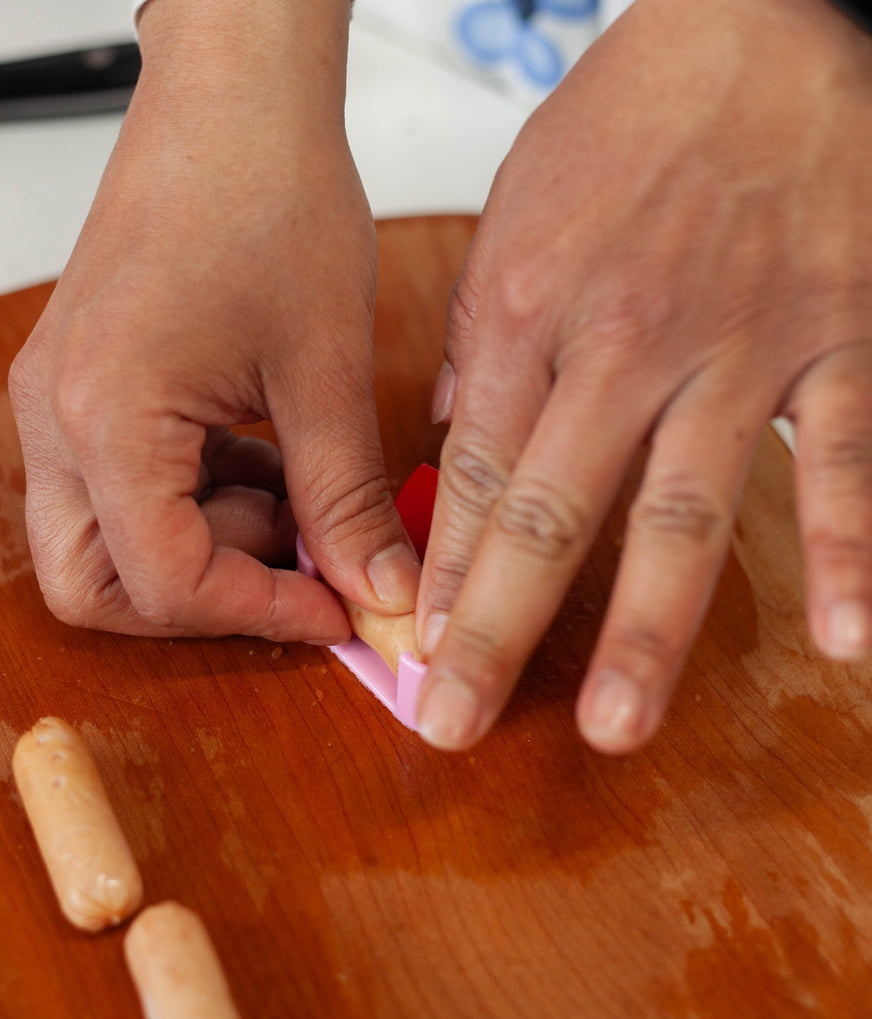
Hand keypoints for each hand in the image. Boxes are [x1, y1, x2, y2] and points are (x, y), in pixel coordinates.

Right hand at [8, 0, 419, 641]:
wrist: (233, 100)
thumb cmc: (270, 197)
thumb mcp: (326, 370)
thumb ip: (348, 500)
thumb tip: (379, 593)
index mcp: (104, 417)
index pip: (165, 583)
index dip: (262, 614)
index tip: (339, 613)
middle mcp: (55, 418)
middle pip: (94, 587)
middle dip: (198, 601)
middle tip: (292, 571)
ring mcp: (60, 401)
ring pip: (104, 543)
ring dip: (203, 547)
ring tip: (294, 496)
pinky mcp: (86, 385)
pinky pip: (120, 488)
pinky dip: (194, 502)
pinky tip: (265, 461)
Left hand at [415, 0, 871, 753]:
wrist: (757, 33)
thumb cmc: (629, 124)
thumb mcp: (513, 220)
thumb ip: (481, 339)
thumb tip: (453, 432)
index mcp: (528, 316)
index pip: (470, 477)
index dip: (440, 573)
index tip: (416, 649)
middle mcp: (622, 348)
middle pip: (547, 516)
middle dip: (496, 631)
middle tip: (458, 720)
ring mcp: (734, 352)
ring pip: (680, 512)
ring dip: (646, 629)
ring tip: (614, 724)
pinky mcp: (834, 343)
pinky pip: (841, 458)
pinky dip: (848, 546)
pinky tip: (843, 640)